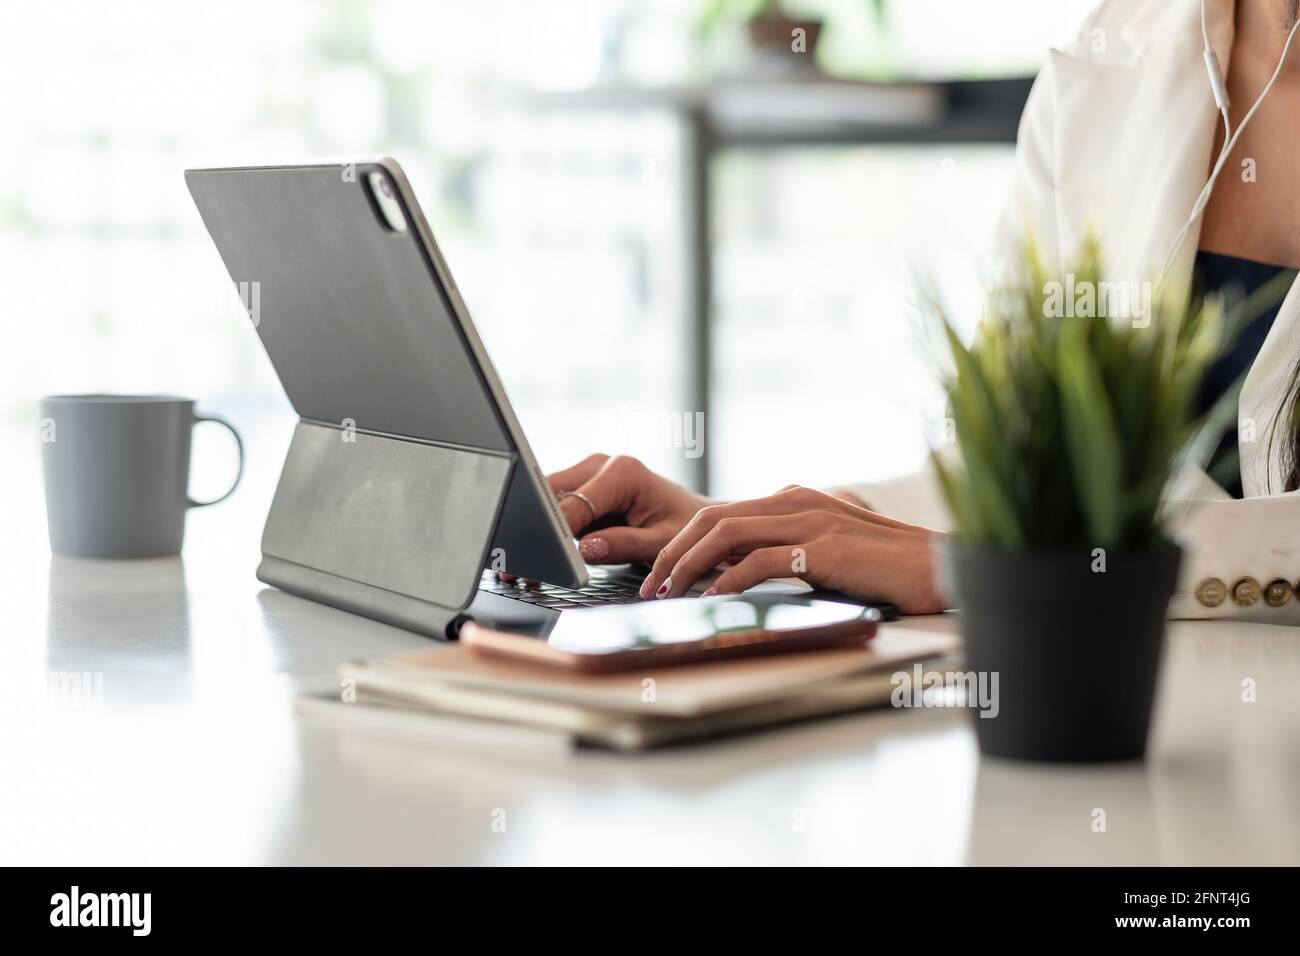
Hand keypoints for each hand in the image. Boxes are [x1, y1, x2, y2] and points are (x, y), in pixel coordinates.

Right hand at [499, 454, 714, 580]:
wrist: (697, 520)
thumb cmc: (686, 528)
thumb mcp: (660, 543)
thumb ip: (624, 545)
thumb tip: (587, 549)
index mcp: (623, 471)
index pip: (574, 504)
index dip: (554, 534)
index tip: (540, 559)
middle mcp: (601, 465)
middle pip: (551, 494)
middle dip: (537, 529)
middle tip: (520, 565)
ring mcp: (589, 473)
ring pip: (546, 498)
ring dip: (538, 529)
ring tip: (527, 564)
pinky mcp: (582, 487)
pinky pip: (556, 506)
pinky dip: (547, 529)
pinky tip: (542, 555)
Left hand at [639, 485, 946, 613]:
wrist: (942, 568)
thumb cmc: (886, 569)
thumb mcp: (826, 555)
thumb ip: (787, 554)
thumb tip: (738, 576)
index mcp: (793, 499)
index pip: (721, 513)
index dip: (683, 542)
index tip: (661, 574)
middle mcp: (796, 501)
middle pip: (712, 518)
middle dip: (673, 552)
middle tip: (651, 587)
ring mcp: (810, 520)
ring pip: (727, 533)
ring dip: (689, 565)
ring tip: (668, 596)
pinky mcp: (824, 548)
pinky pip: (760, 560)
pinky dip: (727, 581)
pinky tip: (711, 602)